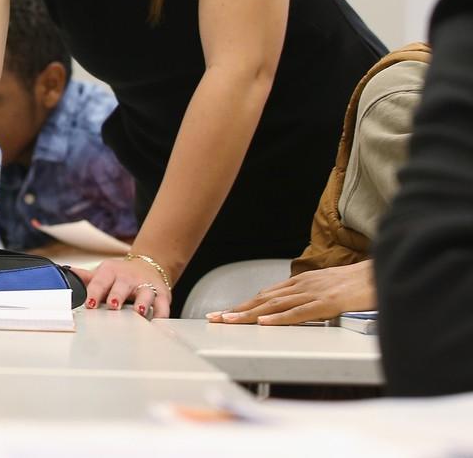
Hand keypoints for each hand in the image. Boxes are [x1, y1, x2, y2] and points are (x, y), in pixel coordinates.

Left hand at [74, 254, 174, 318]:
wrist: (148, 266)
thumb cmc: (120, 275)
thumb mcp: (102, 273)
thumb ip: (85, 278)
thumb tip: (65, 274)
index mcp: (110, 272)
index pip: (100, 281)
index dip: (94, 292)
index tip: (89, 303)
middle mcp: (129, 278)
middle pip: (122, 286)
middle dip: (117, 295)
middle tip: (113, 305)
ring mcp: (146, 286)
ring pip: (146, 294)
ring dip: (143, 303)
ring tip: (140, 313)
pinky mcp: (162, 295)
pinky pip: (163, 305)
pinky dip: (162, 314)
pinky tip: (159, 323)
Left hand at [207, 260, 373, 325]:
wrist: (382, 274)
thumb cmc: (357, 284)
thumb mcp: (327, 289)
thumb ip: (309, 298)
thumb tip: (291, 310)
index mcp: (300, 283)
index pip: (265, 296)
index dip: (243, 305)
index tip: (223, 313)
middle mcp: (301, 285)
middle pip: (262, 299)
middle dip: (236, 309)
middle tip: (214, 318)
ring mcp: (314, 293)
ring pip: (274, 305)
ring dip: (248, 314)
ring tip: (228, 321)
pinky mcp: (328, 302)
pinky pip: (300, 312)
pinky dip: (280, 318)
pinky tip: (264, 322)